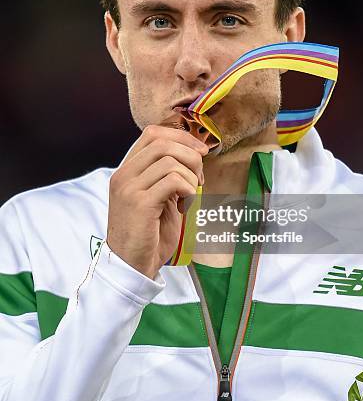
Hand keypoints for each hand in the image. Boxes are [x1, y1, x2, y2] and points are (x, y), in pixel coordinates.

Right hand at [106, 124, 208, 278]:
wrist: (132, 266)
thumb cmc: (149, 234)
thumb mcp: (158, 197)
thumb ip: (168, 175)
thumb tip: (195, 154)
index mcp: (126, 170)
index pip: (152, 133)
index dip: (181, 136)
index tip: (200, 152)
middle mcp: (124, 175)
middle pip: (163, 143)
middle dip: (191, 156)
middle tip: (200, 178)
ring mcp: (129, 188)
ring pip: (170, 161)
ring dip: (191, 177)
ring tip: (190, 197)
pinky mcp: (140, 203)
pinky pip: (173, 181)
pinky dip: (188, 190)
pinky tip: (185, 206)